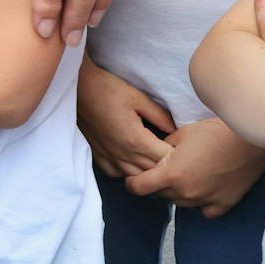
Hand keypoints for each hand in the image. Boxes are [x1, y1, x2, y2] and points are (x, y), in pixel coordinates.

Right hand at [77, 56, 175, 176]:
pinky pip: (119, 174)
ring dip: (149, 170)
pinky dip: (130, 171)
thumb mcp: (139, 98)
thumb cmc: (108, 89)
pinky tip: (135, 160)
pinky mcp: (99, 157)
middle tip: (178, 156)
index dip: (179, 156)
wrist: (78, 87)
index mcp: (135, 140)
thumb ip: (161, 116)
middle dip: (167, 166)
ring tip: (159, 159)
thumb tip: (179, 130)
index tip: (186, 149)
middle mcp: (122, 155)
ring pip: (137, 176)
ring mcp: (109, 158)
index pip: (165, 159)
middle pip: (153, 172)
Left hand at [126, 118, 264, 216]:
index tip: (133, 178)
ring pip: (181, 202)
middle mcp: (185, 193)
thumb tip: (155, 154)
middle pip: (160, 194)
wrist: (251, 140)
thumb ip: (163, 148)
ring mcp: (205, 201)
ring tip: (189, 174)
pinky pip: (205, 210)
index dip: (132, 182)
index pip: (138, 188)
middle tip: (167, 168)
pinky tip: (205, 188)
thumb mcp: (181, 133)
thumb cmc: (215, 131)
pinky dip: (202, 202)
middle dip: (158, 183)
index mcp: (170, 175)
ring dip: (179, 191)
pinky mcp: (223, 205)